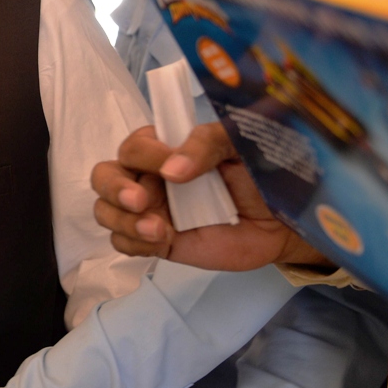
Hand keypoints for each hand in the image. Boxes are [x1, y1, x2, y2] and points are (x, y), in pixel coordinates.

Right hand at [91, 123, 327, 269]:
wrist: (284, 221)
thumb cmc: (261, 173)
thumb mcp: (238, 144)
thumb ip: (206, 145)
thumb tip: (172, 172)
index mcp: (165, 147)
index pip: (133, 147)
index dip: (145, 157)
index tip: (171, 169)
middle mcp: (149, 177)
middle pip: (103, 176)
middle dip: (113, 188)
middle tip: (138, 201)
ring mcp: (150, 211)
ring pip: (106, 212)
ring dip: (123, 221)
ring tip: (158, 230)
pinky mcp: (157, 241)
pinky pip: (123, 244)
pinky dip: (133, 243)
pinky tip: (160, 241)